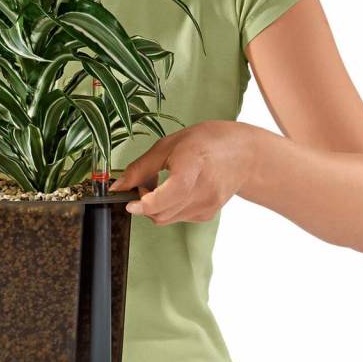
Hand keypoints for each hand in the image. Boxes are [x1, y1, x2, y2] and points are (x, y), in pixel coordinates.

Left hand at [108, 120, 256, 224]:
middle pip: (160, 213)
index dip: (145, 203)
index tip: (129, 202)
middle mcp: (203, 190)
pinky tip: (177, 190)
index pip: (167, 196)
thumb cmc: (207, 143)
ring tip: (162, 183)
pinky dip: (169, 208)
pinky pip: (177, 218)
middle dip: (144, 203)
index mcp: (193, 166)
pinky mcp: (207, 215)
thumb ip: (140, 168)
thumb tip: (117, 188)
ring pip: (166, 218)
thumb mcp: (169, 145)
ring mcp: (207, 206)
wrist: (245, 155)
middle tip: (145, 183)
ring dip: (155, 206)